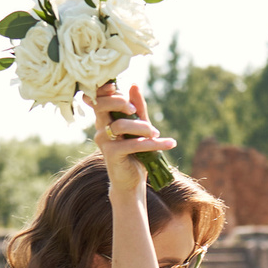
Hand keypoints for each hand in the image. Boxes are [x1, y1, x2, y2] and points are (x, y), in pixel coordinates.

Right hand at [83, 81, 174, 196]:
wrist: (132, 182)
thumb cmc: (135, 154)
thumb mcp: (140, 127)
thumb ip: (137, 108)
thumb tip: (134, 85)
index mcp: (104, 119)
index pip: (98, 98)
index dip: (104, 90)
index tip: (116, 87)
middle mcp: (100, 128)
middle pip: (101, 106)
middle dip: (119, 102)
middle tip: (134, 109)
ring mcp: (104, 141)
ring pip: (120, 125)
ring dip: (142, 127)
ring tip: (156, 133)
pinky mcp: (111, 154)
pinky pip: (132, 144)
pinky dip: (152, 143)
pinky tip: (168, 143)